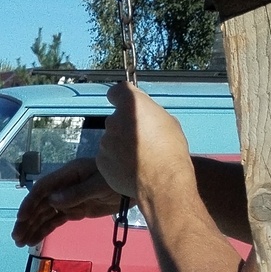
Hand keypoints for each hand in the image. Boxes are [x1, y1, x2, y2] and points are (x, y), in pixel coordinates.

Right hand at [14, 157, 121, 245]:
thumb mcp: (99, 185)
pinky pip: (56, 220)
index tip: (21, 218)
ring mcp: (69, 199)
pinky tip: (33, 240)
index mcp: (69, 175)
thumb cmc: (120, 180)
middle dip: (27, 220)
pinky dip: (44, 230)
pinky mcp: (76, 210)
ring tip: (20, 243)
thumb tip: (52, 200)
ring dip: (32, 227)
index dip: (30, 202)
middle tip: (16, 237)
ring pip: (45, 214)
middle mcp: (64, 186)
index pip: (43, 188)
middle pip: (40, 203)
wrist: (138, 186)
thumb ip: (76, 193)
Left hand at [100, 81, 192, 204]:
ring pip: (111, 140)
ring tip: (139, 158)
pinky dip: (116, 162)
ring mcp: (104, 142)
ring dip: (120, 146)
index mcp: (131, 104)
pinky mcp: (101, 162)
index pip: (116, 92)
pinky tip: (131, 168)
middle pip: (115, 120)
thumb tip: (144, 116)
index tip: (126, 104)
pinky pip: (107, 158)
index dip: (121, 98)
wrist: (162, 180)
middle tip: (141, 139)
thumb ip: (149, 114)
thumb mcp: (167, 121)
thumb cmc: (170, 149)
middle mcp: (113, 121)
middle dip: (125, 127)